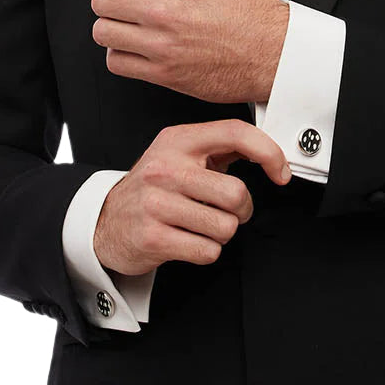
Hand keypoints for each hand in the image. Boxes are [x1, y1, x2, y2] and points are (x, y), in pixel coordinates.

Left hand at [91, 0, 289, 103]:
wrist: (272, 51)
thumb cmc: (250, 8)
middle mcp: (163, 8)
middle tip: (127, 2)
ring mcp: (161, 42)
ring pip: (103, 31)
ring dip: (113, 27)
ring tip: (131, 25)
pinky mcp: (163, 72)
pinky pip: (116, 62)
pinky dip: (121, 55)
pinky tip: (138, 47)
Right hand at [93, 119, 291, 275]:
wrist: (104, 221)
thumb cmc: (152, 188)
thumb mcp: (179, 154)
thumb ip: (219, 147)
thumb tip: (268, 151)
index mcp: (178, 141)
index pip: (235, 132)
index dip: (269, 152)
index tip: (280, 173)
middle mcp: (166, 168)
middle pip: (237, 193)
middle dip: (241, 210)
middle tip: (228, 211)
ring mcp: (157, 204)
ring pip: (226, 227)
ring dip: (221, 232)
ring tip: (201, 225)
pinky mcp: (153, 237)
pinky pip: (208, 252)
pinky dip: (206, 251)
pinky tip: (188, 240)